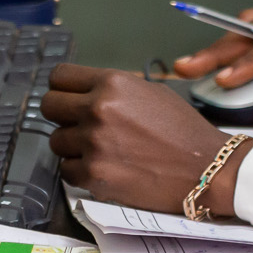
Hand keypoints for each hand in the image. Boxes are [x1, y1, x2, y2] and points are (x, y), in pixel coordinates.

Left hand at [41, 65, 251, 215]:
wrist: (204, 167)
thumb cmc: (182, 128)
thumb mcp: (150, 91)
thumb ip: (114, 89)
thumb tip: (84, 93)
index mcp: (113, 83)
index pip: (59, 76)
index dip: (62, 87)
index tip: (67, 95)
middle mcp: (98, 110)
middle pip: (48, 106)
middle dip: (61, 114)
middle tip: (78, 122)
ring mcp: (93, 144)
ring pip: (56, 141)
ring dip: (73, 145)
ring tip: (100, 148)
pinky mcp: (93, 176)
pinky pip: (66, 170)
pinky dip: (81, 170)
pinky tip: (104, 166)